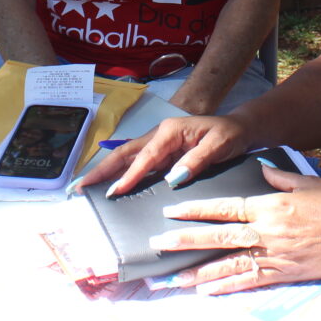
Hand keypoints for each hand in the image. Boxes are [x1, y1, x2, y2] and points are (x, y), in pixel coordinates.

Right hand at [78, 115, 247, 195]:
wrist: (238, 129)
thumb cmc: (229, 135)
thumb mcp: (219, 145)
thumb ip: (196, 160)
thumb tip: (173, 178)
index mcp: (170, 131)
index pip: (146, 156)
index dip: (130, 174)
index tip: (115, 191)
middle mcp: (159, 135)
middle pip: (126, 154)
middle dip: (103, 170)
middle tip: (81, 186)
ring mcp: (158, 145)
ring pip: (127, 159)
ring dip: (107, 172)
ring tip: (86, 187)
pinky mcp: (161, 154)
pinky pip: (138, 165)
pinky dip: (121, 175)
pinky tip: (111, 186)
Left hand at [147, 167, 320, 293]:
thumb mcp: (306, 182)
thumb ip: (277, 177)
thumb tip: (257, 168)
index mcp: (270, 205)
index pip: (224, 208)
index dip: (196, 211)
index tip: (171, 212)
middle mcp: (268, 232)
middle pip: (219, 238)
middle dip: (186, 241)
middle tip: (159, 244)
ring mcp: (276, 256)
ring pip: (229, 265)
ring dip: (199, 272)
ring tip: (173, 278)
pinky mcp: (286, 274)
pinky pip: (250, 282)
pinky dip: (227, 287)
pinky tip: (206, 291)